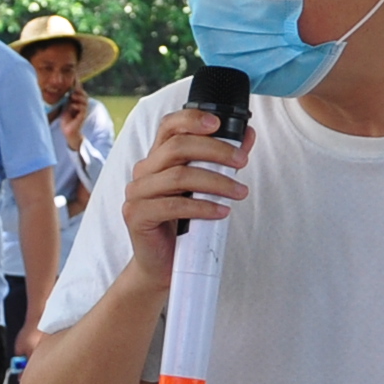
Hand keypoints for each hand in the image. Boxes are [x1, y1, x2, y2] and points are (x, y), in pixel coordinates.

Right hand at [117, 107, 249, 290]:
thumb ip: (222, 161)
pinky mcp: (136, 215)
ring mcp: (136, 193)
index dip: (192, 119)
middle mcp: (143, 171)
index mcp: (157, 159)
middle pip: (177, 147)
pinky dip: (203, 207)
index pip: (169, 127)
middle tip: (243, 160)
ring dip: (216, 181)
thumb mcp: (206, 188)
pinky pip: (173, 205)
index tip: (219, 123)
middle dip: (216, 150)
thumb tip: (247, 135)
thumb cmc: (183, 225)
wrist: (163, 265)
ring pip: (179, 176)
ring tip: (240, 192)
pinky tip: (222, 211)